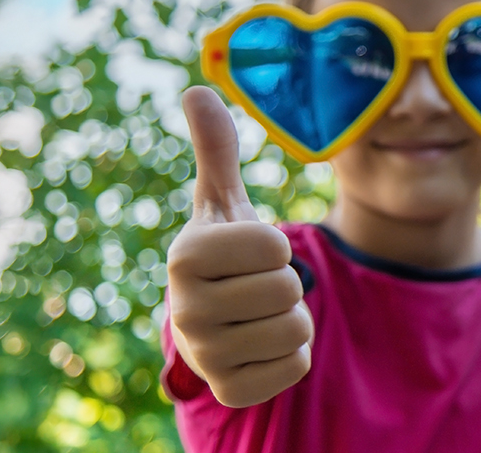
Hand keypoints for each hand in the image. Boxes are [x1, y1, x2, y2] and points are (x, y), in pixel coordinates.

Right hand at [166, 86, 312, 407]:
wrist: (209, 321)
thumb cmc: (223, 252)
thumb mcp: (221, 201)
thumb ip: (217, 148)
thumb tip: (198, 89)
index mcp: (185, 256)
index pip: (274, 246)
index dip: (275, 245)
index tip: (249, 252)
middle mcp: (184, 310)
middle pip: (287, 289)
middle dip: (285, 285)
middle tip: (254, 286)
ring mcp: (204, 356)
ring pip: (296, 329)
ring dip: (291, 319)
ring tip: (258, 314)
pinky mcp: (230, 391)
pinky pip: (296, 369)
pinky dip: (291, 357)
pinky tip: (259, 346)